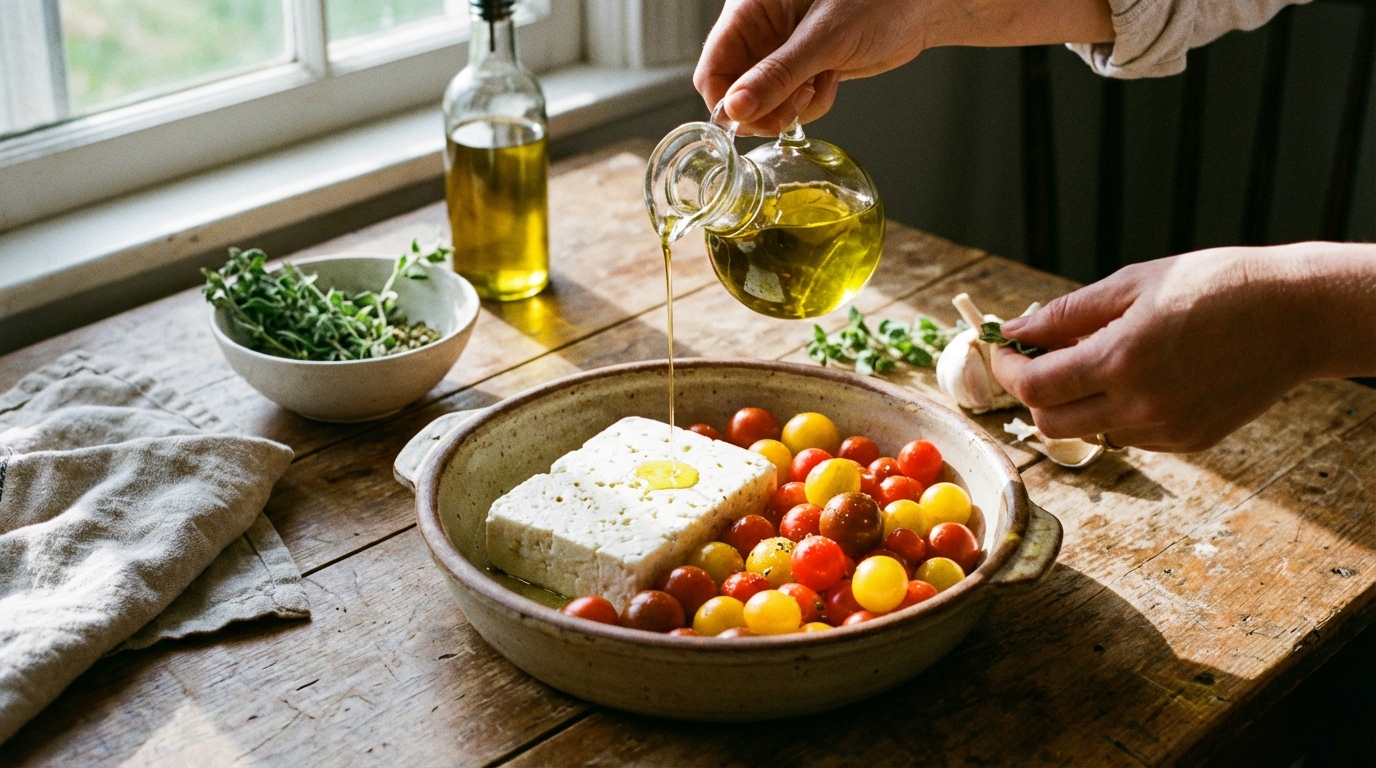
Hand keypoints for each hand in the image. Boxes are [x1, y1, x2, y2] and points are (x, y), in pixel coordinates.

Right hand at [694, 0, 1113, 135]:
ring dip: (791, 108)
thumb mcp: (825, 38)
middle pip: (734, 92)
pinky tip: (831, 80)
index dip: (727, 101)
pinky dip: (809, 104)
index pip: (712, 68)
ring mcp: (780, 53)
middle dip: (764, 109)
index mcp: (749, 10)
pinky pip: (789, 103)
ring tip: (820, 84)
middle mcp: (760, 32)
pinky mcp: (801, 68)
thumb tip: (736, 109)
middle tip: (795, 104)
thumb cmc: (878, 0)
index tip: (750, 119)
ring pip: (762, 104)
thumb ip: (778, 75)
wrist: (921, 6)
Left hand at [990, 244, 1375, 451]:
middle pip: (1050, 423)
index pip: (1035, 387)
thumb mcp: (1133, 284)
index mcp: (1122, 360)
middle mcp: (1140, 404)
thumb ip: (1067, 314)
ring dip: (1075, 403)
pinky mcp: (1188, 441)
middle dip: (1034, 393)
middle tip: (1039, 360)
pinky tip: (1141, 377)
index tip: (1004, 352)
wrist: (1297, 314)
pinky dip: (1115, 412)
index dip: (1008, 371)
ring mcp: (1166, 429)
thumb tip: (1015, 329)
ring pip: (1088, 432)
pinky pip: (1127, 436)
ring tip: (1097, 361)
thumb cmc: (1216, 285)